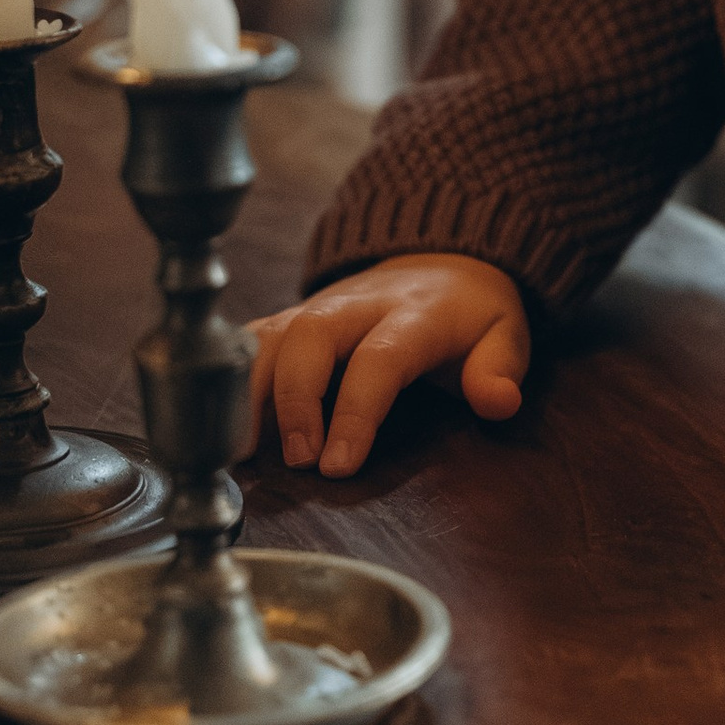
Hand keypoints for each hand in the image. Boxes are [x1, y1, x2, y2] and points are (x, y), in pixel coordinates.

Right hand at [245, 253, 529, 477]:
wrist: (440, 260)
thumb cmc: (470, 314)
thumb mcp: (506, 333)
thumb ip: (501, 368)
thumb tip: (498, 401)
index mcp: (415, 312)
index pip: (379, 357)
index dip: (354, 410)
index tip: (337, 465)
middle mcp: (358, 304)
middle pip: (311, 336)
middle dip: (295, 399)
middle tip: (298, 460)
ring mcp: (319, 307)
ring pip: (271, 335)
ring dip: (249, 393)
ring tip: (240, 452)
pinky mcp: (293, 318)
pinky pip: (252, 339)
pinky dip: (230, 379)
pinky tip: (218, 423)